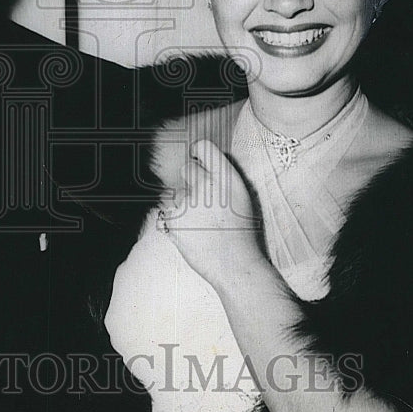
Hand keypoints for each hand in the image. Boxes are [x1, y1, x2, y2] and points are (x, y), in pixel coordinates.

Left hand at [160, 139, 262, 286]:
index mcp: (227, 177)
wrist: (235, 264)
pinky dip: (177, 222)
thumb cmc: (242, 233)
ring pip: (178, 194)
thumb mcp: (242, 197)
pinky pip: (170, 213)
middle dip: (192, 180)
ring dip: (186, 205)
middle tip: (203, 201)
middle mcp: (206, 185)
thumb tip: (204, 163)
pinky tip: (194, 234)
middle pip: (187, 168)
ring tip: (203, 225)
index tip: (198, 158)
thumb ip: (223, 177)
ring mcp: (187, 202)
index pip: (203, 147)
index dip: (199, 152)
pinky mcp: (174, 219)